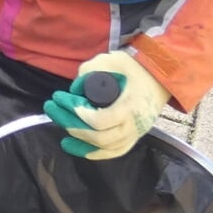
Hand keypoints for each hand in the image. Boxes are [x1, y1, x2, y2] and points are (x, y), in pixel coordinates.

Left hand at [42, 51, 168, 159]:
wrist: (159, 78)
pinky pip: (112, 152)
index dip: (79, 114)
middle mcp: (134, 125)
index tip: (64, 100)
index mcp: (130, 106)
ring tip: (59, 132)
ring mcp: (134, 134)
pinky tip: (75, 146)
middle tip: (52, 108)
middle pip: (99, 137)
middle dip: (71, 125)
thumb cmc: (135, 68)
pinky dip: (93, 153)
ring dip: (79, 142)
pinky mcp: (133, 138)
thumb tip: (74, 89)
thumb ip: (91, 70)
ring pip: (104, 148)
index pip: (101, 120)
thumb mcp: (112, 60)